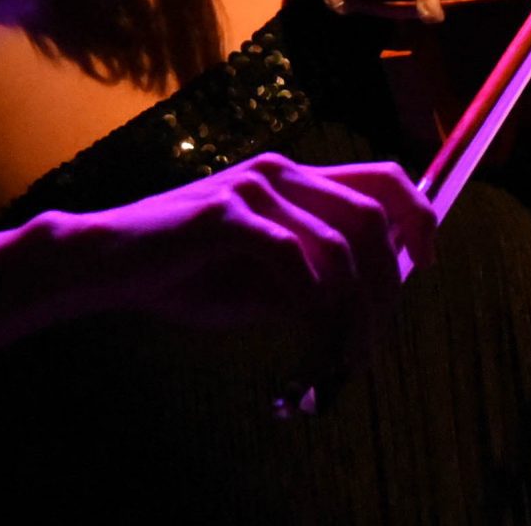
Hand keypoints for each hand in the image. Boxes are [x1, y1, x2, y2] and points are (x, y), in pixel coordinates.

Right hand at [63, 153, 435, 341]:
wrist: (104, 264)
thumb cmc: (181, 275)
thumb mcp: (260, 286)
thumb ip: (311, 285)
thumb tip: (366, 309)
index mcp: (294, 179)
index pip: (382, 177)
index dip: (420, 216)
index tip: (426, 265)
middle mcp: (282, 172)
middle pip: (375, 215)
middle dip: (387, 285)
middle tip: (373, 342)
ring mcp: (254, 187)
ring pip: (342, 245)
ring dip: (352, 311)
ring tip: (340, 359)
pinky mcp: (226, 213)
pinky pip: (293, 257)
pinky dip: (309, 300)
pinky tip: (303, 331)